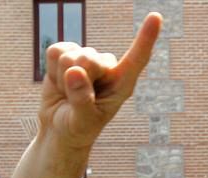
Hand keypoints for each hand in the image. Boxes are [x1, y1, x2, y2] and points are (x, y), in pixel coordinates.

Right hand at [38, 14, 161, 149]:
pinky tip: (59, 82)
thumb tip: (75, 72)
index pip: (137, 59)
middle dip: (75, 80)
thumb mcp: (82, 122)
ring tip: (68, 94)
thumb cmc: (78, 129)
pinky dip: (51, 70)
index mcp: (122, 84)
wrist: (61, 129)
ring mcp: (88, 58)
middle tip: (75, 99)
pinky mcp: (68, 53)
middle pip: (88, 58)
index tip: (156, 17)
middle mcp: (108, 68)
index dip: (145, 38)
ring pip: (69, 55)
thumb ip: (81, 100)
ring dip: (62, 79)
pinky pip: (55, 51)